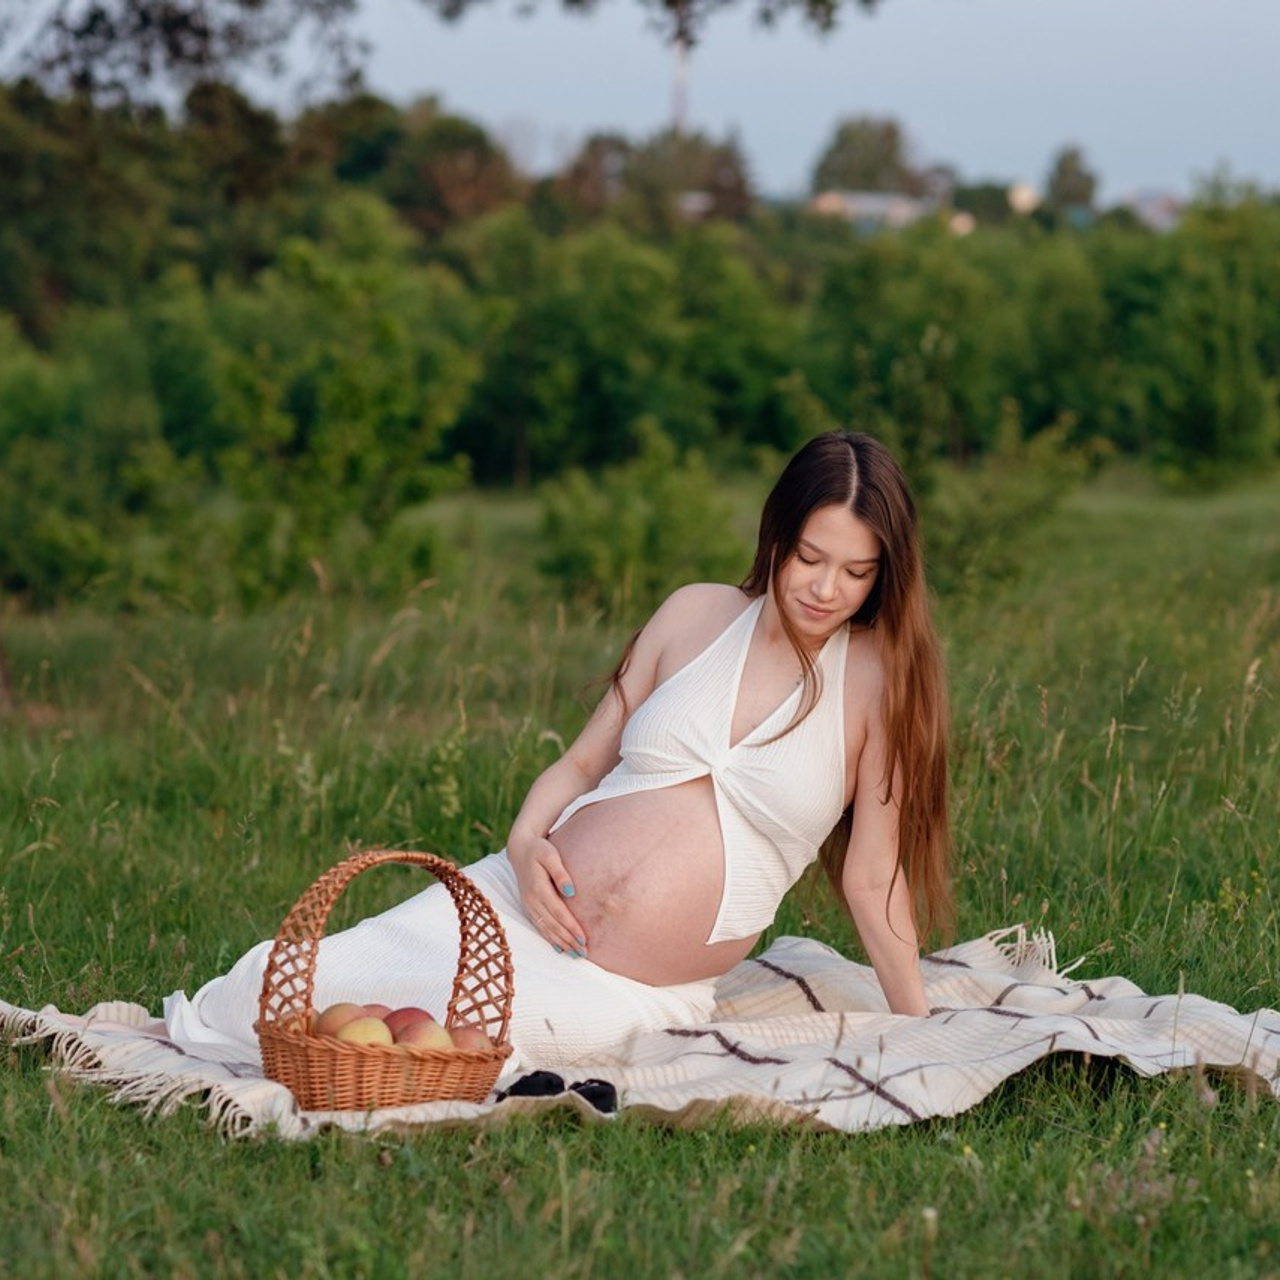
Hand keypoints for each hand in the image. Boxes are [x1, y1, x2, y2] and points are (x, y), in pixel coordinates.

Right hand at [508, 831, 587, 955]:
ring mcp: (528, 904)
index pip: (558, 913)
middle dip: (568, 940)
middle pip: (552, 925)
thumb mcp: (551, 855)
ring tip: (575, 954)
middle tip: (584, 953)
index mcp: (538, 888)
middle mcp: (531, 900)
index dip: (571, 927)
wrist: (520, 849)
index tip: (584, 939)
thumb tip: (571, 892)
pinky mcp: (528, 906)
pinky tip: (559, 948)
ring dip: (560, 943)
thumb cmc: (540, 850)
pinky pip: (539, 926)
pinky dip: (549, 938)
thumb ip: (561, 873)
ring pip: (545, 929)